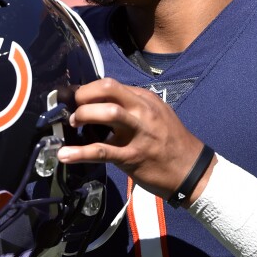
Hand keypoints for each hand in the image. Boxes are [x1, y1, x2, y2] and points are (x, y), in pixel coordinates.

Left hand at [56, 78, 205, 199]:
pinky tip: (65, 155)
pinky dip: (80, 152)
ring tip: (73, 125)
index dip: (88, 89)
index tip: (75, 98)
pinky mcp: (132, 157)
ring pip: (107, 112)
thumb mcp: (157, 115)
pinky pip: (102, 151)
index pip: (111, 85)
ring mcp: (138, 133)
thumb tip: (101, 105)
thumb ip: (132, 107)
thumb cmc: (171, 143)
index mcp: (145, 100)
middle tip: (73, 108)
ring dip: (83, 115)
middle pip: (108, 89)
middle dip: (83, 96)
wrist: (191, 171)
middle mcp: (142, 111)